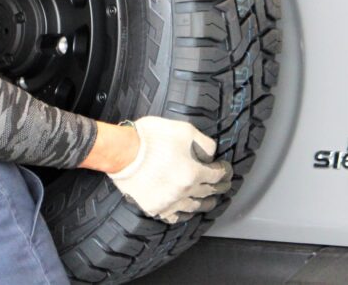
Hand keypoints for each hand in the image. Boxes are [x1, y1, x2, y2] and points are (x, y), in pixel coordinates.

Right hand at [107, 116, 232, 223]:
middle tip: (225, 186)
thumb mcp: (183, 130)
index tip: (225, 168)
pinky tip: (185, 212)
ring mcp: (169, 202)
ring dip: (204, 203)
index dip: (224, 170)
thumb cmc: (151, 138)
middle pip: (208, 192)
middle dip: (219, 187)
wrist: (122, 153)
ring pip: (194, 207)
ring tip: (210, 201)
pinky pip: (174, 216)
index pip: (217, 175)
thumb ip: (203, 143)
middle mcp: (184, 191)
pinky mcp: (155, 208)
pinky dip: (183, 214)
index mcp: (193, 172)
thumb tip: (210, 154)